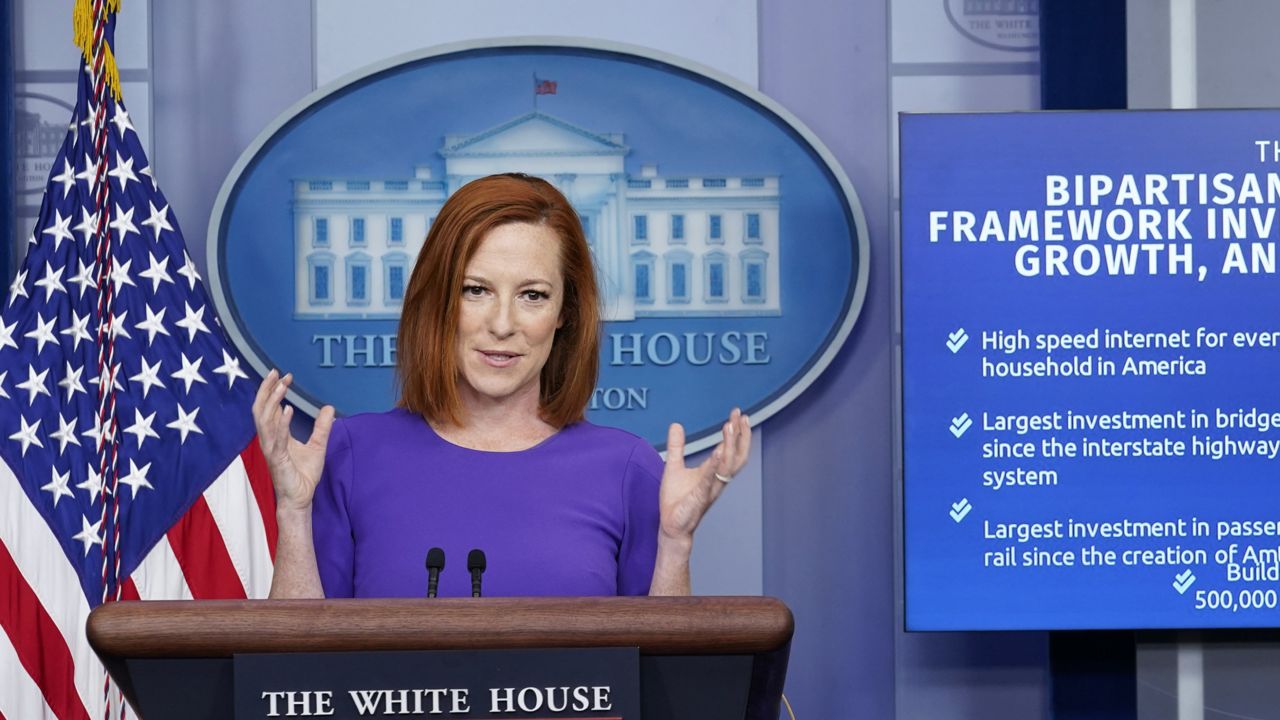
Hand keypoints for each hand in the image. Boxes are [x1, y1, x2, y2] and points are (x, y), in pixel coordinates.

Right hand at [251, 369, 334, 512]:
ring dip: (272, 401)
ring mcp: (271, 448)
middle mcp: (269, 439)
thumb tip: (329, 407)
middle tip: (275, 372)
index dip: (275, 391)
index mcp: (276, 434)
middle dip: (267, 389)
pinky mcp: (277, 459)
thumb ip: (322, 427)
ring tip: (281, 386)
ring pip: (265, 420)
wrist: (300, 497)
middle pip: (262, 409)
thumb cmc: (303, 474)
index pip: (271, 407)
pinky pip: (276, 438)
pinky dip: (281, 423)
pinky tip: (287, 410)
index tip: (285, 376)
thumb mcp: (318, 445)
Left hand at [658, 408, 750, 543]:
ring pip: (727, 465)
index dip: (735, 431)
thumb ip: (677, 446)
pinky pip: (710, 479)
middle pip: (737, 455)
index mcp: (713, 472)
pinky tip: (718, 451)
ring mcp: (710, 488)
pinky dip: (715, 465)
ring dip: (730, 445)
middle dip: (741, 435)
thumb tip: (677, 425)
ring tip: (730, 426)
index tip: (737, 413)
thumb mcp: (674, 466)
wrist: (671, 526)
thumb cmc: (676, 500)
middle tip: (740, 415)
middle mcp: (717, 479)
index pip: (730, 448)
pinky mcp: (700, 497)